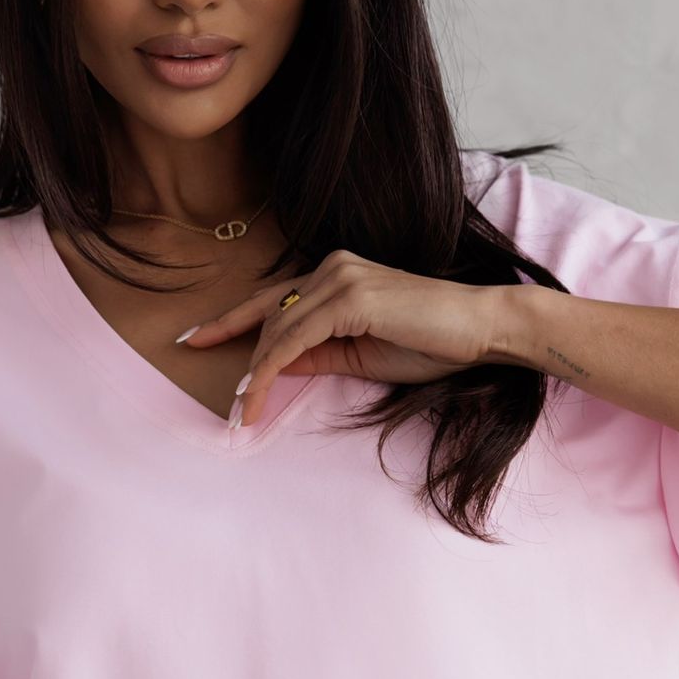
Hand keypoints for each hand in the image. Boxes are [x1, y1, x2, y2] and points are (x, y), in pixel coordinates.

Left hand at [178, 249, 507, 426]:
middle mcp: (333, 267)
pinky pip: (295, 340)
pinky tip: (258, 395)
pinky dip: (271, 371)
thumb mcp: (363, 355)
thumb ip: (321, 355)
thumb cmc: (433, 343)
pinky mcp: (351, 297)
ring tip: (241, 411)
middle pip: (269, 316)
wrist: (480, 330)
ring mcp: (341, 277)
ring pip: (277, 330)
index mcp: (336, 275)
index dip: (232, 321)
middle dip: (238, 354)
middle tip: (220, 393)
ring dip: (255, 375)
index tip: (197, 339)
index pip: (273, 299)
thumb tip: (278, 368)